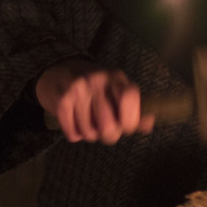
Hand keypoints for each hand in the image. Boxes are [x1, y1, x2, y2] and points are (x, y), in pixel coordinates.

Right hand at [35, 58, 154, 142]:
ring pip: (90, 133)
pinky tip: (75, 122)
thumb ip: (134, 108)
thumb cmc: (94, 88)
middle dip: (108, 134)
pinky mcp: (61, 101)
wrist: (57, 72)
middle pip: (109, 126)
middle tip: (104, 127)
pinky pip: (73, 134)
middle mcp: (97, 80)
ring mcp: (78, 90)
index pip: (129, 98)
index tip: (125, 127)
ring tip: (88, 122)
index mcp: (116, 77)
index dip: (130, 120)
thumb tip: (149, 124)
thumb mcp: (116, 90)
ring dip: (90, 134)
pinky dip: (75, 134)